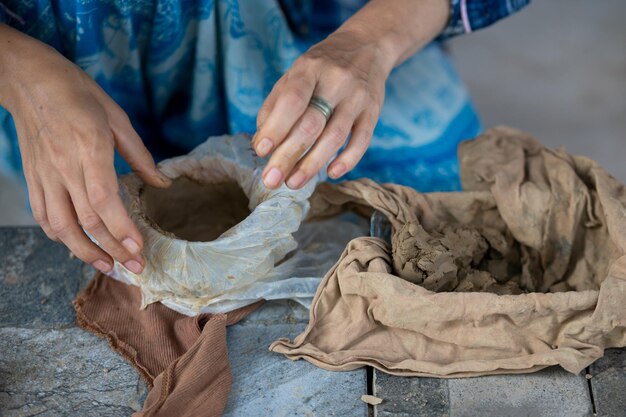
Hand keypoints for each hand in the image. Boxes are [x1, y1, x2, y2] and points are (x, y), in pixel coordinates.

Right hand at [0, 24, 170, 273]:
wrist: (29, 80)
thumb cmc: (78, 94)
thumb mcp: (118, 117)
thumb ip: (140, 156)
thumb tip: (163, 184)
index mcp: (89, 149)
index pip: (105, 200)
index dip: (122, 229)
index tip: (139, 248)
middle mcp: (65, 168)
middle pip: (87, 221)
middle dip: (113, 250)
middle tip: (135, 268)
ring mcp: (45, 176)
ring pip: (62, 226)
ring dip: (86, 253)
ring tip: (109, 268)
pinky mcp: (33, 179)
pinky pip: (43, 216)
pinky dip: (60, 237)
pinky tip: (77, 247)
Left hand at [253, 28, 388, 189]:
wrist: (366, 47)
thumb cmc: (321, 68)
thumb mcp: (294, 74)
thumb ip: (275, 105)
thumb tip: (262, 144)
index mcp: (309, 69)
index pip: (292, 100)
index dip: (276, 127)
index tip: (261, 151)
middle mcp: (336, 82)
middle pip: (311, 124)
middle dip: (288, 156)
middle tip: (272, 180)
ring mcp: (357, 97)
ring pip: (335, 136)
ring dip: (312, 164)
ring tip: (293, 183)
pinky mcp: (373, 111)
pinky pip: (362, 140)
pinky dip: (347, 160)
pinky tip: (331, 173)